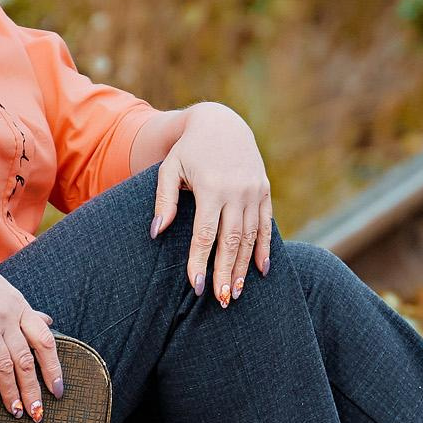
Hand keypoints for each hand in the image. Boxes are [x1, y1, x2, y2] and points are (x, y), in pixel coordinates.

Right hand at [0, 237, 63, 419]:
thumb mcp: (2, 289)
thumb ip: (24, 310)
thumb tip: (49, 321)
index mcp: (18, 305)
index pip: (44, 341)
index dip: (53, 368)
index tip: (57, 391)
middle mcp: (5, 315)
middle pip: (25, 360)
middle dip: (33, 390)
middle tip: (37, 413)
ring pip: (3, 366)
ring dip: (10, 393)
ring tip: (15, 412)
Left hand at [151, 102, 272, 304]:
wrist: (222, 122)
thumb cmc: (189, 149)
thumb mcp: (169, 169)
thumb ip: (164, 201)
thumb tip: (157, 233)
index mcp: (211, 187)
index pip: (206, 234)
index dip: (200, 261)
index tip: (196, 285)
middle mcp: (237, 191)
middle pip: (231, 241)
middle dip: (225, 272)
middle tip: (221, 300)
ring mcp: (254, 191)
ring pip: (250, 237)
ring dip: (243, 267)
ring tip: (235, 292)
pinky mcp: (265, 191)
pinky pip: (266, 225)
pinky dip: (264, 248)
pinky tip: (261, 271)